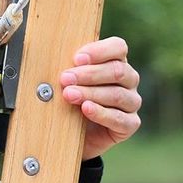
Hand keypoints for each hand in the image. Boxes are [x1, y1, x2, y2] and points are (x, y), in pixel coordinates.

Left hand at [60, 36, 141, 159]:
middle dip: (89, 74)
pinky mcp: (130, 124)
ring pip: (117, 94)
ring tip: (69, 95)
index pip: (118, 48)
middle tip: (65, 79)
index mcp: (116, 61)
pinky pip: (120, 118)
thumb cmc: (70, 100)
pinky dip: (101, 113)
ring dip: (91, 93)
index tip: (76, 58)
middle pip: (117, 71)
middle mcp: (129, 80)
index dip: (99, 51)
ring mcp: (132, 102)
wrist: (71, 135)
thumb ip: (69, 67)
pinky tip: (86, 109)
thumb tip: (50, 55)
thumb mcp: (68, 81)